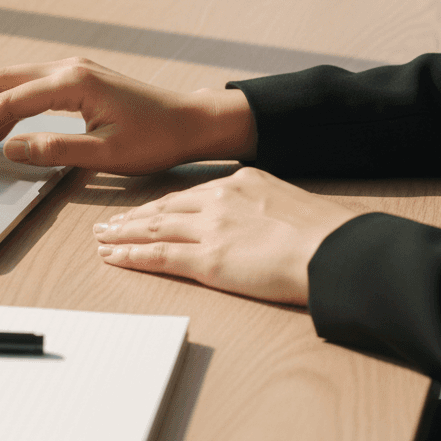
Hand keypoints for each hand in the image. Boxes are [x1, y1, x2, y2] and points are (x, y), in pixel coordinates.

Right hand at [0, 59, 255, 174]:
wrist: (191, 121)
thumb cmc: (156, 138)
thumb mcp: (106, 153)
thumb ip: (54, 150)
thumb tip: (8, 148)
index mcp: (73, 82)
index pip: (9, 102)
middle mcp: (68, 67)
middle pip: (1, 81)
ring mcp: (71, 69)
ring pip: (11, 79)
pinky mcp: (76, 78)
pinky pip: (28, 85)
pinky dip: (5, 103)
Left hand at [93, 167, 360, 304]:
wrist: (338, 251)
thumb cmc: (329, 235)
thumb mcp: (293, 203)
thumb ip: (266, 207)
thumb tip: (262, 222)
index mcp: (241, 182)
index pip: (189, 195)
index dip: (161, 205)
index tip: (144, 211)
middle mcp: (219, 199)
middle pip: (164, 208)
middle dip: (133, 217)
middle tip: (109, 222)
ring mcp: (210, 229)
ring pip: (153, 229)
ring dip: (123, 234)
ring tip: (101, 239)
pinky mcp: (207, 259)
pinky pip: (158, 256)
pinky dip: (131, 256)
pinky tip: (112, 257)